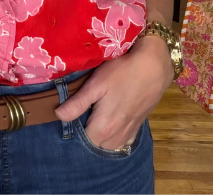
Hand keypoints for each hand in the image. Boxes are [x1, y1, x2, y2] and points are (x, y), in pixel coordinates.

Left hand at [54, 35, 173, 149]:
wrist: (153, 67)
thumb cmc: (122, 72)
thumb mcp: (96, 84)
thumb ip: (78, 103)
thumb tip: (58, 116)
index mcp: (104, 127)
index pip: (83, 140)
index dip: (75, 128)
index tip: (72, 113)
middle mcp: (117, 136)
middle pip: (96, 144)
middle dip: (88, 134)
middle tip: (83, 113)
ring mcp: (130, 132)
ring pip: (110, 145)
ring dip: (101, 137)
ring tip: (95, 117)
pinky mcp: (138, 126)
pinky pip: (124, 141)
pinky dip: (116, 137)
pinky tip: (112, 124)